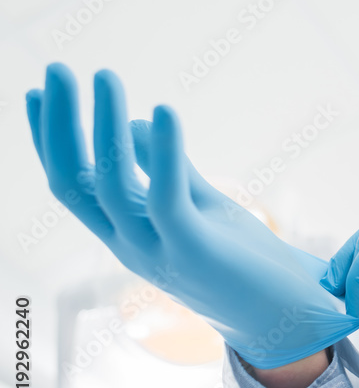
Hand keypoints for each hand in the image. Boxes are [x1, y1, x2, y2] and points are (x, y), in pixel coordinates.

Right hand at [25, 62, 358, 368]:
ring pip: (110, 185)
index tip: (42, 90)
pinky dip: (164, 152)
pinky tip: (164, 109)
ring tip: (103, 76)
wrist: (288, 319)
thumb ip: (170, 167)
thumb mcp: (200, 204)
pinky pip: (167, 197)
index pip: (73, 184)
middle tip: (56, 68)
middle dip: (59, 126)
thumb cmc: (245, 261)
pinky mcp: (196, 250)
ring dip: (102, 127)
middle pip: (75, 182)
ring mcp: (158, 251)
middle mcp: (130, 245)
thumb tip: (136, 119)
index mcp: (128, 235)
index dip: (51, 138)